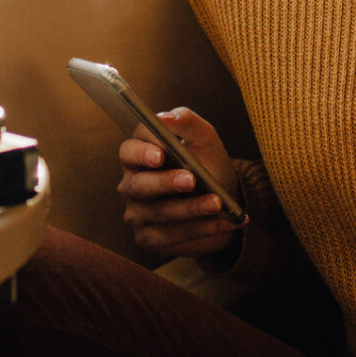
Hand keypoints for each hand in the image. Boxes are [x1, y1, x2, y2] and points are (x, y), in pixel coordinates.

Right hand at [116, 106, 245, 258]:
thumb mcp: (203, 138)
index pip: (129, 150)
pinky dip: (203, 228)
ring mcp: (138, 214)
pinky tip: (226, 221)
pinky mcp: (150, 239)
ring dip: (191, 208)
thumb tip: (166, 117)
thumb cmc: (206, 163)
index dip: (142, 152)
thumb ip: (186, 122)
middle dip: (166, 182)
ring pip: (159, 212)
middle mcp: (132, 185)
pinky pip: (173, 236)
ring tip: (217, 203)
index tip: (161, 152)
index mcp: (139, 155)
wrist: (223, 201)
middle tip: (191, 179)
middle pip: (139, 185)